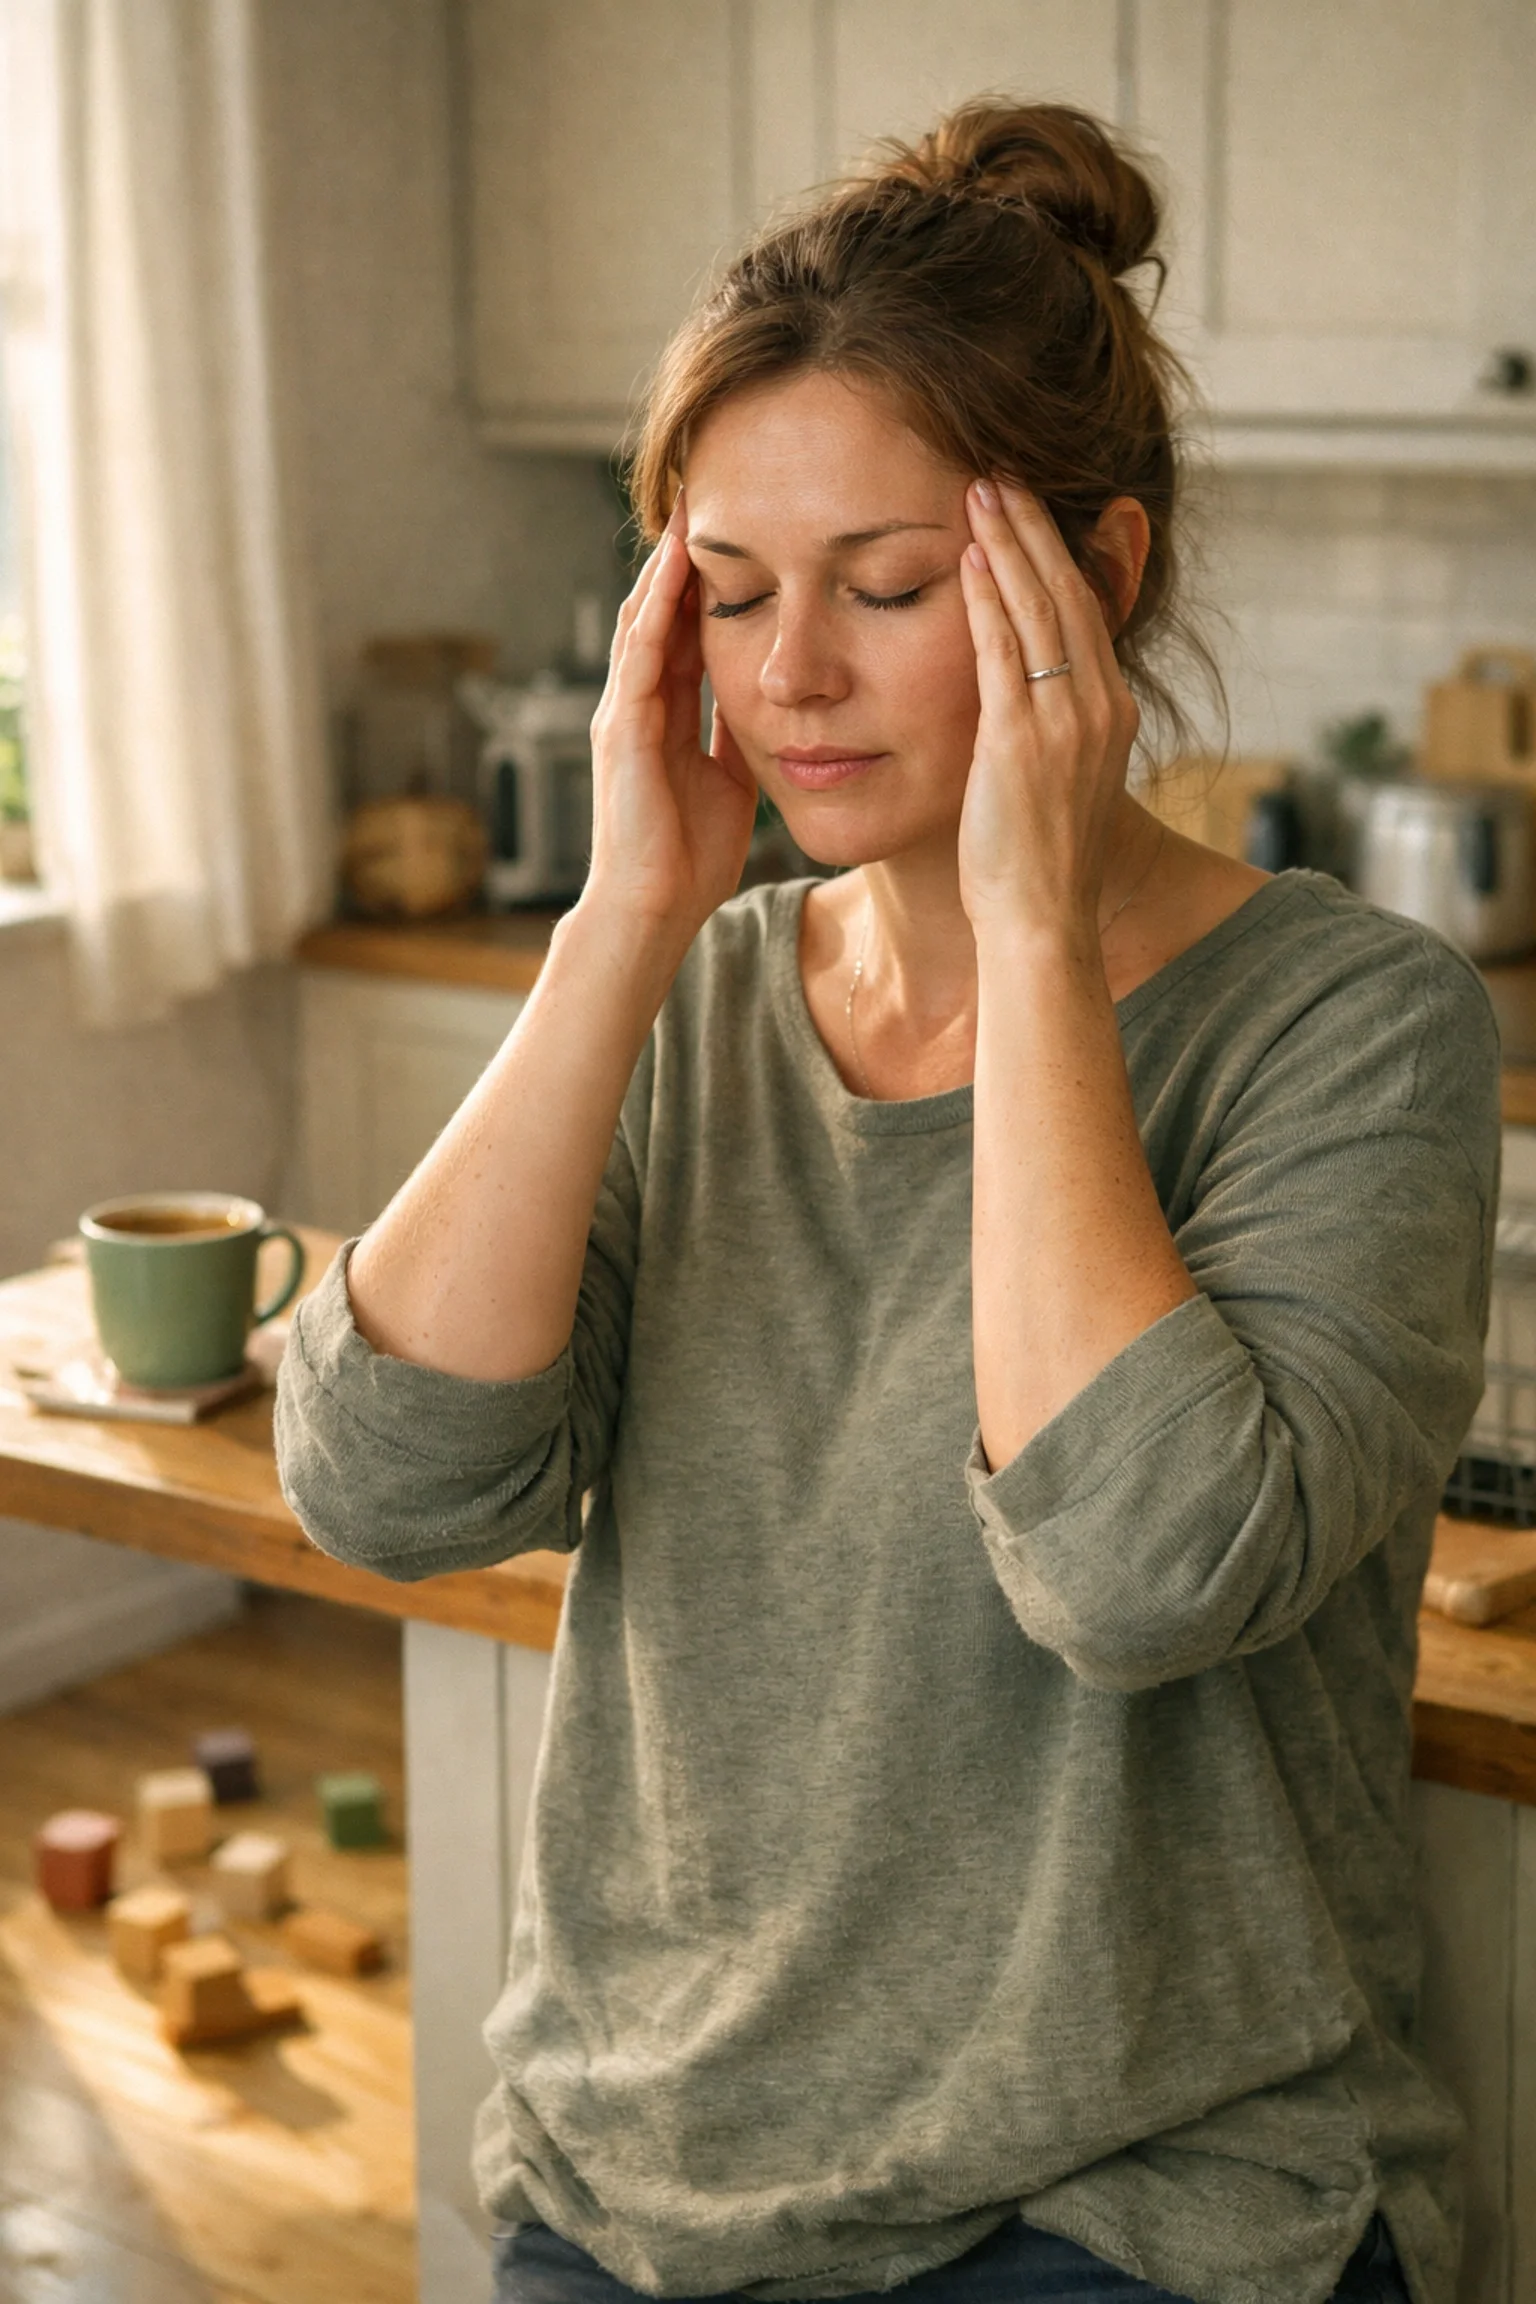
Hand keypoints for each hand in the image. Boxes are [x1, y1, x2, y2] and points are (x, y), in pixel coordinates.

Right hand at [583, 494, 758, 941]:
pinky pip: (639, 653)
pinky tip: (673, 565)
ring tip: (688, 506)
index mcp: (665, 713)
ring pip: (644, 618)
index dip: (707, 580)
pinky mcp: (623, 729)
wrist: (654, 910)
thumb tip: (774, 703)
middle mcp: (637, 702)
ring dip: (664, 563)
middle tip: (705, 492)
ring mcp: (624, 711)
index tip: (738, 531)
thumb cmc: (689, 859)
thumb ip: (739, 736)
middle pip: (659, 609)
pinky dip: (655, 607)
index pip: (685, 629)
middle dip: (681, 555)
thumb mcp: (731, 780)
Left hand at [956, 480, 1139, 940]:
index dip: (1056, 556)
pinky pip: (1004, 651)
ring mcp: (1066, 722)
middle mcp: (1100, 708)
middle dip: (1034, 530)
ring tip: (982, 490)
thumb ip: (1046, 732)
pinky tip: (968, 557)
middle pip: (1069, 594)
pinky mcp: (1022, 741)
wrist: (1042, 922)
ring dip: (1010, 544)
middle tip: (1002, 474)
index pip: (1086, 613)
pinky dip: (988, 598)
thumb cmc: (1036, 866)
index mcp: (1111, 715)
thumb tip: (1021, 703)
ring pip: (1040, 609)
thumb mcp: (1054, 784)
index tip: (1027, 511)